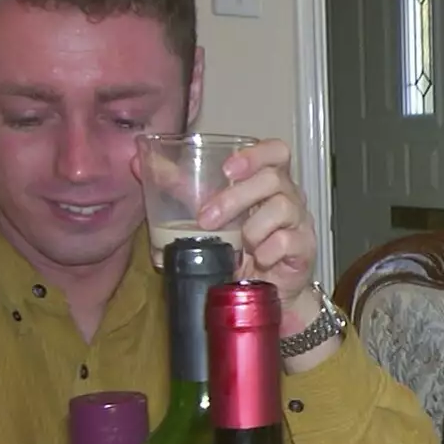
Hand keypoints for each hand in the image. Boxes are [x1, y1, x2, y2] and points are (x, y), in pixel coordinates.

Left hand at [197, 139, 320, 334]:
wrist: (260, 291)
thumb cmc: (238, 247)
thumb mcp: (207, 213)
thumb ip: (178, 187)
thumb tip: (139, 163)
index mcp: (267, 181)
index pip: (276, 151)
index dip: (256, 154)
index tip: (228, 169)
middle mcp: (289, 196)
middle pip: (273, 179)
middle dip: (235, 198)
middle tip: (207, 219)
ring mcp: (300, 222)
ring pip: (283, 208)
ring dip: (252, 228)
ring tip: (238, 245)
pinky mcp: (304, 249)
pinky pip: (288, 241)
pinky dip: (267, 251)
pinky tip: (257, 259)